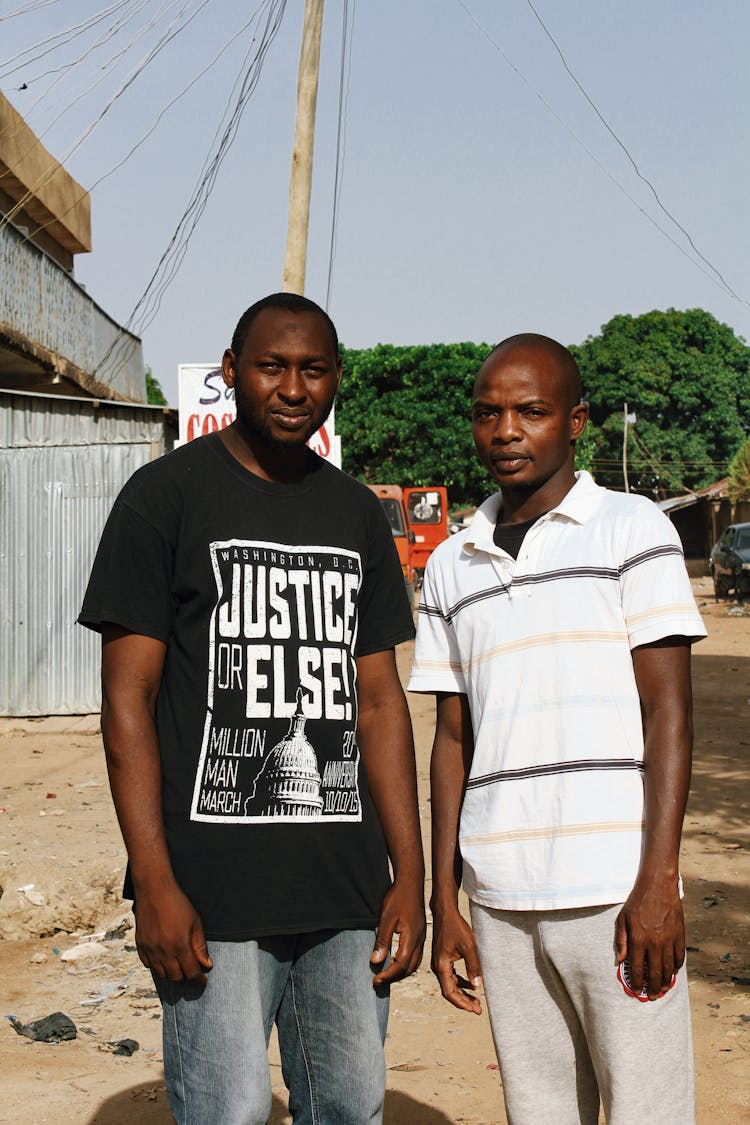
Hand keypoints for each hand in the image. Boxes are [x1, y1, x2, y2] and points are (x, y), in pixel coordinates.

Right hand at [134, 881, 212, 985]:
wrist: (154, 890)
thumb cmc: (177, 903)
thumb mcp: (195, 922)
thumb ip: (200, 946)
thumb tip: (207, 965)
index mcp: (179, 945)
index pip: (191, 972)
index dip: (198, 979)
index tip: (203, 981)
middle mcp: (163, 951)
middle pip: (175, 977)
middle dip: (186, 977)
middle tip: (192, 972)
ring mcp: (150, 949)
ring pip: (161, 974)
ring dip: (171, 974)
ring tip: (179, 967)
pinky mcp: (140, 945)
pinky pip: (148, 965)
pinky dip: (157, 966)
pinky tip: (164, 960)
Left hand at [370, 878, 425, 985]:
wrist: (411, 883)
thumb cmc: (398, 897)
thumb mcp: (386, 918)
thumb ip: (382, 940)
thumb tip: (376, 961)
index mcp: (411, 938)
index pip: (400, 965)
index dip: (387, 975)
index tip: (375, 980)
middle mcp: (419, 940)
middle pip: (409, 968)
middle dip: (394, 977)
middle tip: (378, 981)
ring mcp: (422, 937)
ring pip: (414, 964)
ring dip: (401, 972)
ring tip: (386, 974)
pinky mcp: (421, 934)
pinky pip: (416, 956)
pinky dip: (406, 964)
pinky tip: (396, 961)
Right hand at [431, 903, 482, 1013]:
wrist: (445, 912)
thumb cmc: (455, 926)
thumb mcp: (468, 946)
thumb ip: (473, 966)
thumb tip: (477, 985)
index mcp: (441, 966)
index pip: (450, 992)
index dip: (462, 1003)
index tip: (475, 1009)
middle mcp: (437, 967)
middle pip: (449, 991)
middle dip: (464, 1001)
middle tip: (478, 1008)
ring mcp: (439, 963)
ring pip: (450, 985)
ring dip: (462, 993)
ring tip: (476, 999)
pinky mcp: (442, 958)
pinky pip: (451, 976)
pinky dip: (460, 983)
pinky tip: (470, 984)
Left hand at [615, 876, 684, 999]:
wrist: (658, 886)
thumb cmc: (637, 901)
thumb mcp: (622, 919)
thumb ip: (621, 941)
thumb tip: (619, 960)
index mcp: (638, 939)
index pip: (636, 968)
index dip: (636, 982)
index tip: (635, 990)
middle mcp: (654, 943)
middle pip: (655, 973)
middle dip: (652, 988)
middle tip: (651, 996)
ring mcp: (669, 940)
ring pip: (668, 969)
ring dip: (665, 982)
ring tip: (662, 989)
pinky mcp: (679, 936)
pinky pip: (679, 957)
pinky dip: (676, 968)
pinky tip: (672, 972)